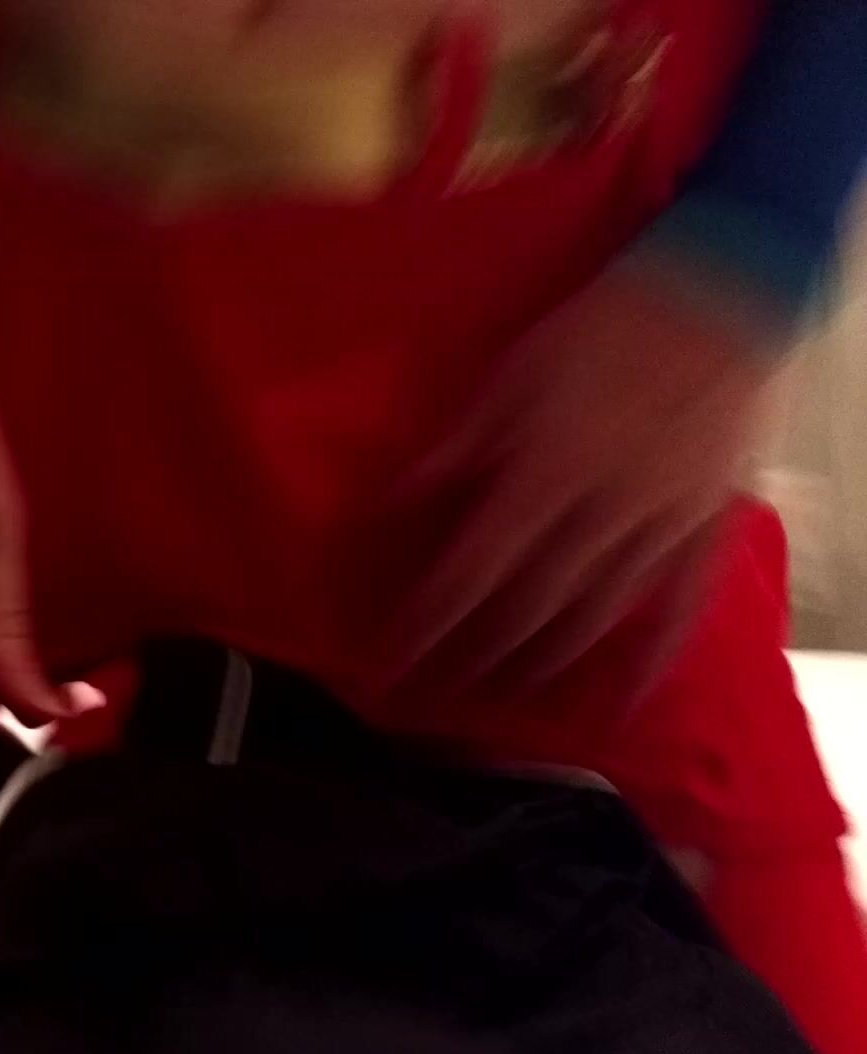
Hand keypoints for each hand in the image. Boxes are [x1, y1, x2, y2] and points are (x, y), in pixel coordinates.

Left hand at [385, 252, 784, 694]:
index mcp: (539, 479)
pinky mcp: (708, 527)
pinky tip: (623, 698)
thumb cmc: (602, 328)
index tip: (391, 663)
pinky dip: (649, 659)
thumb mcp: (510, 377)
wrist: (723, 294)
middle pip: (524, 608)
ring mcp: (659, 528)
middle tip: (435, 691)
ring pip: (592, 615)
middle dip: (473, 654)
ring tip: (504, 689)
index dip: (427, 625)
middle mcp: (596, 518)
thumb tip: (390, 505)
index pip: (468, 575)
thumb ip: (455, 451)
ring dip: (542, 658)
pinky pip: (679, 608)